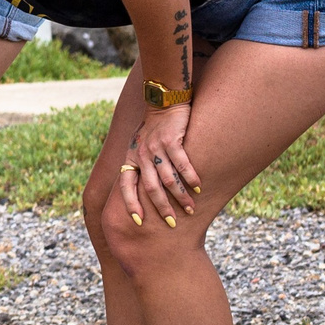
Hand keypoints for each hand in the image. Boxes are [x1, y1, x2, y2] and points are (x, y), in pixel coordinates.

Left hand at [122, 104, 200, 228]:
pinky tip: (199, 188)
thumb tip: (143, 188)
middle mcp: (141, 155)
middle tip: (172, 223)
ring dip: (180, 197)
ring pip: (168, 179)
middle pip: (150, 187)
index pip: (125, 185)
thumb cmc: (153, 128)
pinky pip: (182, 164)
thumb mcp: (138, 145)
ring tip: (190, 209)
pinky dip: (191, 178)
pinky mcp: (171, 140)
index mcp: (131, 158)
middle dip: (161, 207)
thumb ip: (140, 164)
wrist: (163, 102)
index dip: (130, 204)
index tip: (137, 221)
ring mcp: (156, 147)